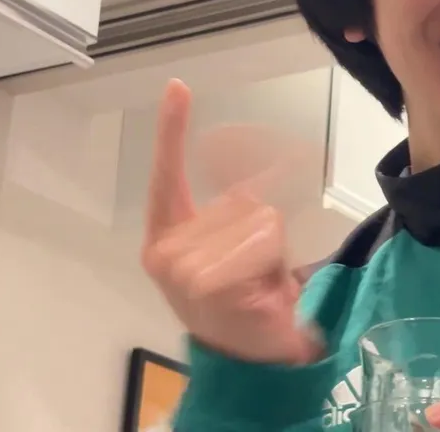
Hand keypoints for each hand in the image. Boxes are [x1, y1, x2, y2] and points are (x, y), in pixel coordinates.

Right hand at [140, 79, 319, 364]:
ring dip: (272, 247)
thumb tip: (261, 159)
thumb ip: (236, 206)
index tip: (178, 86)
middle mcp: (165, 250)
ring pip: (256, 218)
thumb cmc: (245, 297)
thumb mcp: (237, 244)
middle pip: (239, 199)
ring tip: (259, 282)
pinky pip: (262, 240)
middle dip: (262, 226)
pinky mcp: (208, 284)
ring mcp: (182, 270)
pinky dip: (274, 259)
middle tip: (255, 270)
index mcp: (166, 235)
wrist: (255, 355)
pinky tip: (262, 291)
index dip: (171, 129)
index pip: (166, 174)